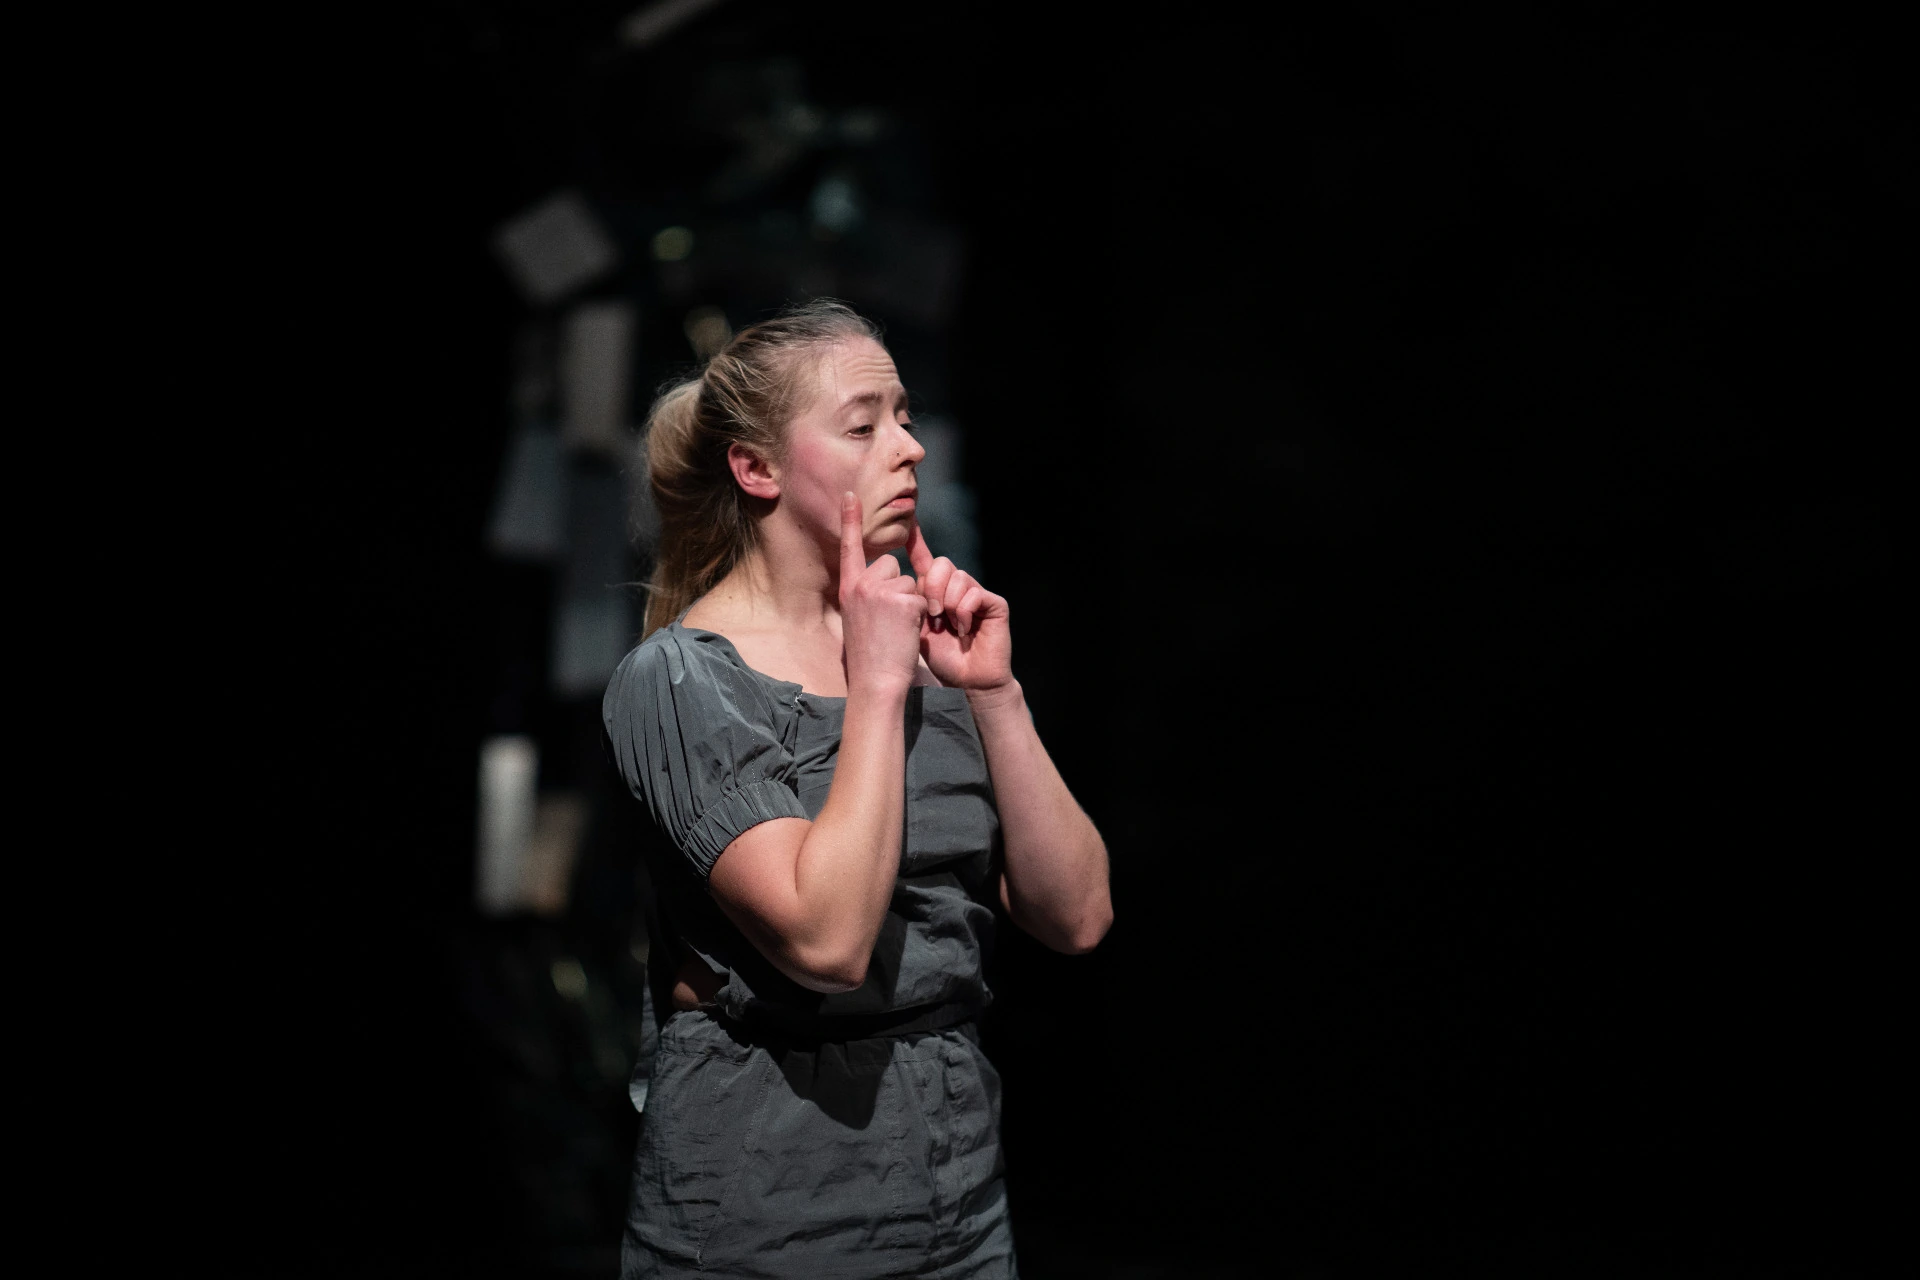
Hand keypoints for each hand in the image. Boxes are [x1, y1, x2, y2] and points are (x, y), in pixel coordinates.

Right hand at [840, 492, 928, 694]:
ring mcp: (881, 590)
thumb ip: (865, 597)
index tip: (851, 494)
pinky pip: (922, 597)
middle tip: (890, 620)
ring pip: (910, 582)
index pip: (850, 548)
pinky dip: (922, 615)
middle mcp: (861, 584)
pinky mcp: (902, 599)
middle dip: (899, 588)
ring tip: (897, 629)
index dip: (851, 520)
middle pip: (892, 566)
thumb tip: (879, 586)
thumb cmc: (869, 659)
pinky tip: (907, 631)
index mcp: (848, 589)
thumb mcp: (856, 620)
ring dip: (912, 603)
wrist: (876, 681)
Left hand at [907, 521, 1012, 692]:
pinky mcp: (994, 603)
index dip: (917, 541)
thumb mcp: (917, 629)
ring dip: (948, 602)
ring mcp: (977, 594)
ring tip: (949, 625)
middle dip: (932, 587)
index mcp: (937, 592)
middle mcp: (958, 588)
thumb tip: (900, 580)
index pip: (926, 560)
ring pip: (957, 576)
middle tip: (932, 613)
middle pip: (941, 564)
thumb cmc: (942, 659)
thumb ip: (910, 604)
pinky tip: (964, 630)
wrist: (968, 681)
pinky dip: (964, 612)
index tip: (908, 523)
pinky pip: (973, 592)